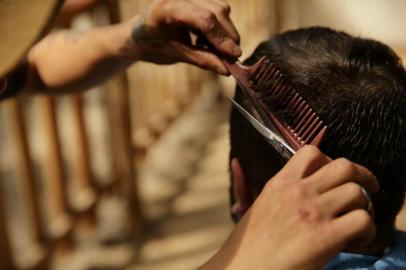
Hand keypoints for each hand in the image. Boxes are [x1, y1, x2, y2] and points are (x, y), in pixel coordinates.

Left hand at [125, 0, 241, 74]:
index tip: (234, 56)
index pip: (204, 19)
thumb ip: (202, 60)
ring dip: (225, 32)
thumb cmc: (153, 45)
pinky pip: (217, 8)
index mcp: (167, 8)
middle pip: (217, 11)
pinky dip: (219, 27)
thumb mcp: (176, 54)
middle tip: (233, 58)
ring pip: (221, 8)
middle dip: (228, 36)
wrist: (140, 33)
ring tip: (215, 50)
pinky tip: (208, 40)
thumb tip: (227, 69)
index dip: (221, 38)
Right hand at [201, 146, 378, 269]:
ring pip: (357, 192)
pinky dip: (366, 231)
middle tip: (368, 187)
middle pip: (344, 166)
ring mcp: (312, 213)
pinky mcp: (325, 237)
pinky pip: (363, 221)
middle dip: (362, 175)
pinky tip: (353, 241)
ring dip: (364, 207)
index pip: (312, 152)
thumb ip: (245, 182)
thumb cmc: (247, 244)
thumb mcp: (249, 207)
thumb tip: (236, 162)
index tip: (335, 176)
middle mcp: (298, 192)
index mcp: (279, 183)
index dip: (331, 161)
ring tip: (355, 222)